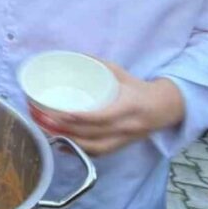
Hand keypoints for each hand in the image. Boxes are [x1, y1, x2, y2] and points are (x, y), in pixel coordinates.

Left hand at [29, 61, 184, 155]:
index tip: (61, 113)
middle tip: (42, 119)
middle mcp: (126, 127)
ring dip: (67, 141)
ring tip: (46, 130)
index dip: (81, 118)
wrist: (165, 108)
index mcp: (128, 107)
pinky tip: (60, 143)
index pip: (103, 117)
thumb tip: (72, 55)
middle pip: (92, 133)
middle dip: (65, 129)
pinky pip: (96, 153)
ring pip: (92, 147)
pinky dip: (77, 149)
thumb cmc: (138, 88)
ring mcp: (123, 140)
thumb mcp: (121, 72)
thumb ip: (98, 65)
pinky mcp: (119, 147)